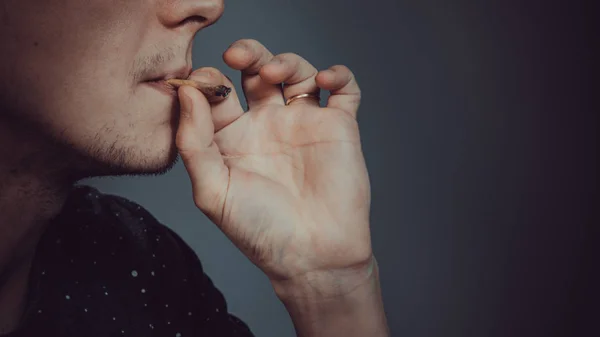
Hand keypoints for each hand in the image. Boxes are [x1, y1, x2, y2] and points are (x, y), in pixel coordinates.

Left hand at [176, 39, 371, 291]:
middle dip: (248, 53)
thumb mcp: (213, 191)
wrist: (313, 256)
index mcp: (235, 138)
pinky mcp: (339, 127)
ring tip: (275, 73)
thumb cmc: (261, 231)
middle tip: (237, 55)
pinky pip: (344, 89)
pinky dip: (338, 75)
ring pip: (298, 72)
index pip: (218, 93)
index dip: (208, 80)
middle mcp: (269, 125)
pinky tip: (324, 81)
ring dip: (287, 60)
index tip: (200, 82)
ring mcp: (305, 124)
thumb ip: (193, 141)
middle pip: (258, 71)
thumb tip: (187, 92)